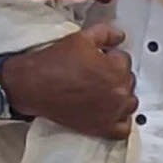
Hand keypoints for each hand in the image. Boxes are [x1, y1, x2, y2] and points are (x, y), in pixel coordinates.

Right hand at [3, 23, 136, 139]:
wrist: (33, 86)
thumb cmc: (54, 63)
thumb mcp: (81, 38)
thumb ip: (106, 33)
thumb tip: (119, 36)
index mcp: (116, 69)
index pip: (124, 60)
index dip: (109, 58)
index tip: (98, 61)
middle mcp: (119, 92)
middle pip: (128, 81)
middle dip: (115, 76)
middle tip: (95, 75)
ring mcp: (112, 112)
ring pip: (129, 103)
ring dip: (119, 97)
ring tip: (101, 92)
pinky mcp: (102, 128)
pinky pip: (124, 129)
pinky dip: (120, 121)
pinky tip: (110, 113)